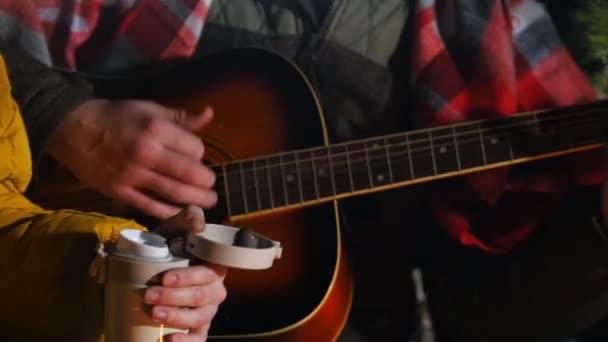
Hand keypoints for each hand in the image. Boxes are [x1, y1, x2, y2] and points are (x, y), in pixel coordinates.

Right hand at [48, 99, 216, 218]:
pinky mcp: (119, 191)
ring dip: (196, 200)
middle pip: (190, 174)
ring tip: (207, 201)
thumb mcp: (148, 108)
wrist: (72, 129)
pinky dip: (168, 211)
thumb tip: (209, 114)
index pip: (194, 148)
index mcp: (156, 129)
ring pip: (174, 192)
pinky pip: (150, 206)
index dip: (199, 153)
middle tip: (212, 186)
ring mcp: (133, 175)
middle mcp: (147, 153)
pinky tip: (178, 210)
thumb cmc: (115, 117)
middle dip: (207, 182)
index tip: (195, 155)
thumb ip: (181, 117)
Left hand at [147, 205, 227, 340]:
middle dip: (175, 298)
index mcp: (214, 265)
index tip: (164, 278)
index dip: (188, 278)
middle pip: (201, 297)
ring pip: (200, 318)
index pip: (207, 274)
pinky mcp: (197, 327)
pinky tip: (168, 340)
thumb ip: (189, 216)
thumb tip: (198, 226)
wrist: (153, 263)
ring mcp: (207, 309)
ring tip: (155, 315)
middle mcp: (215, 289)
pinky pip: (199, 339)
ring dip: (178, 318)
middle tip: (149, 296)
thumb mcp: (177, 224)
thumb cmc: (169, 243)